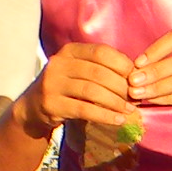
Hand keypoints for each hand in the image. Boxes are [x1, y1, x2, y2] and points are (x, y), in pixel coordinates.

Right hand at [16, 40, 136, 139]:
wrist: (34, 107)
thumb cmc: (66, 87)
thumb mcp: (79, 71)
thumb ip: (101, 69)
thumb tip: (136, 75)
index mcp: (69, 50)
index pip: (101, 52)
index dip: (122, 64)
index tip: (137, 78)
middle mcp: (58, 63)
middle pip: (98, 73)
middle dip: (121, 86)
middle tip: (136, 98)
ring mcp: (52, 83)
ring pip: (92, 91)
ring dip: (115, 102)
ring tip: (130, 110)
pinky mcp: (51, 104)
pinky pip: (84, 109)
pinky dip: (104, 115)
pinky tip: (118, 120)